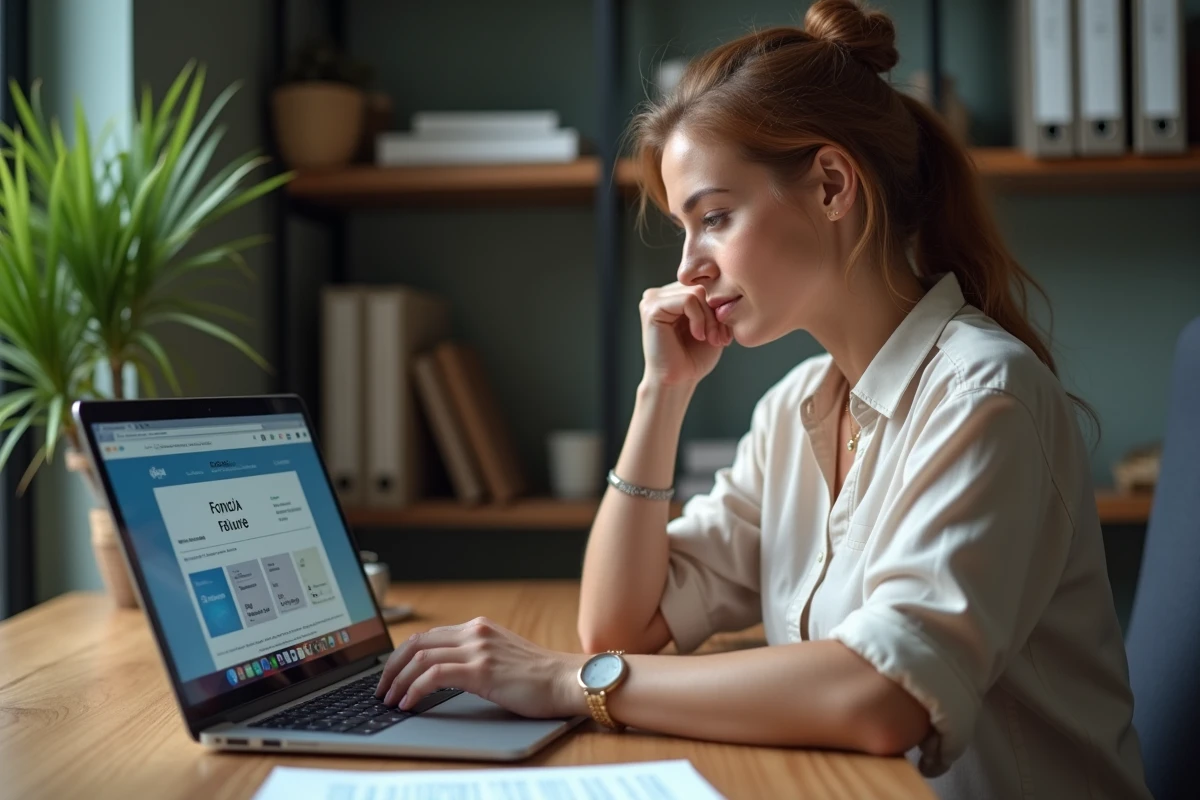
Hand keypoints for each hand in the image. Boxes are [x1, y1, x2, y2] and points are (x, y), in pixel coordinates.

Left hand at [374, 617, 587, 718]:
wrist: (568, 680)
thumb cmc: (541, 678)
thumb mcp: (503, 658)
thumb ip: (478, 658)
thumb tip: (446, 676)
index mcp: (479, 628)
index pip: (428, 636)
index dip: (402, 656)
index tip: (391, 675)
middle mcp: (475, 632)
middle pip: (416, 642)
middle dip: (391, 667)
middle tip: (381, 689)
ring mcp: (478, 649)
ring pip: (420, 658)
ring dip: (398, 681)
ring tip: (389, 700)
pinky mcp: (481, 670)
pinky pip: (433, 676)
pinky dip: (414, 690)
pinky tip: (408, 704)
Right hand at [640, 282, 732, 387]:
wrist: (678, 381)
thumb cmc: (694, 358)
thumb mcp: (712, 325)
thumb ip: (714, 304)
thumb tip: (726, 284)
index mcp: (673, 296)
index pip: (704, 285)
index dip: (718, 307)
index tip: (724, 333)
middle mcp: (661, 294)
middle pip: (701, 287)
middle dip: (716, 314)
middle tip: (720, 338)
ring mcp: (653, 299)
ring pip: (696, 292)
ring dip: (710, 318)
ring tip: (711, 338)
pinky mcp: (651, 308)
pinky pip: (687, 299)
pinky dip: (699, 319)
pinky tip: (697, 335)